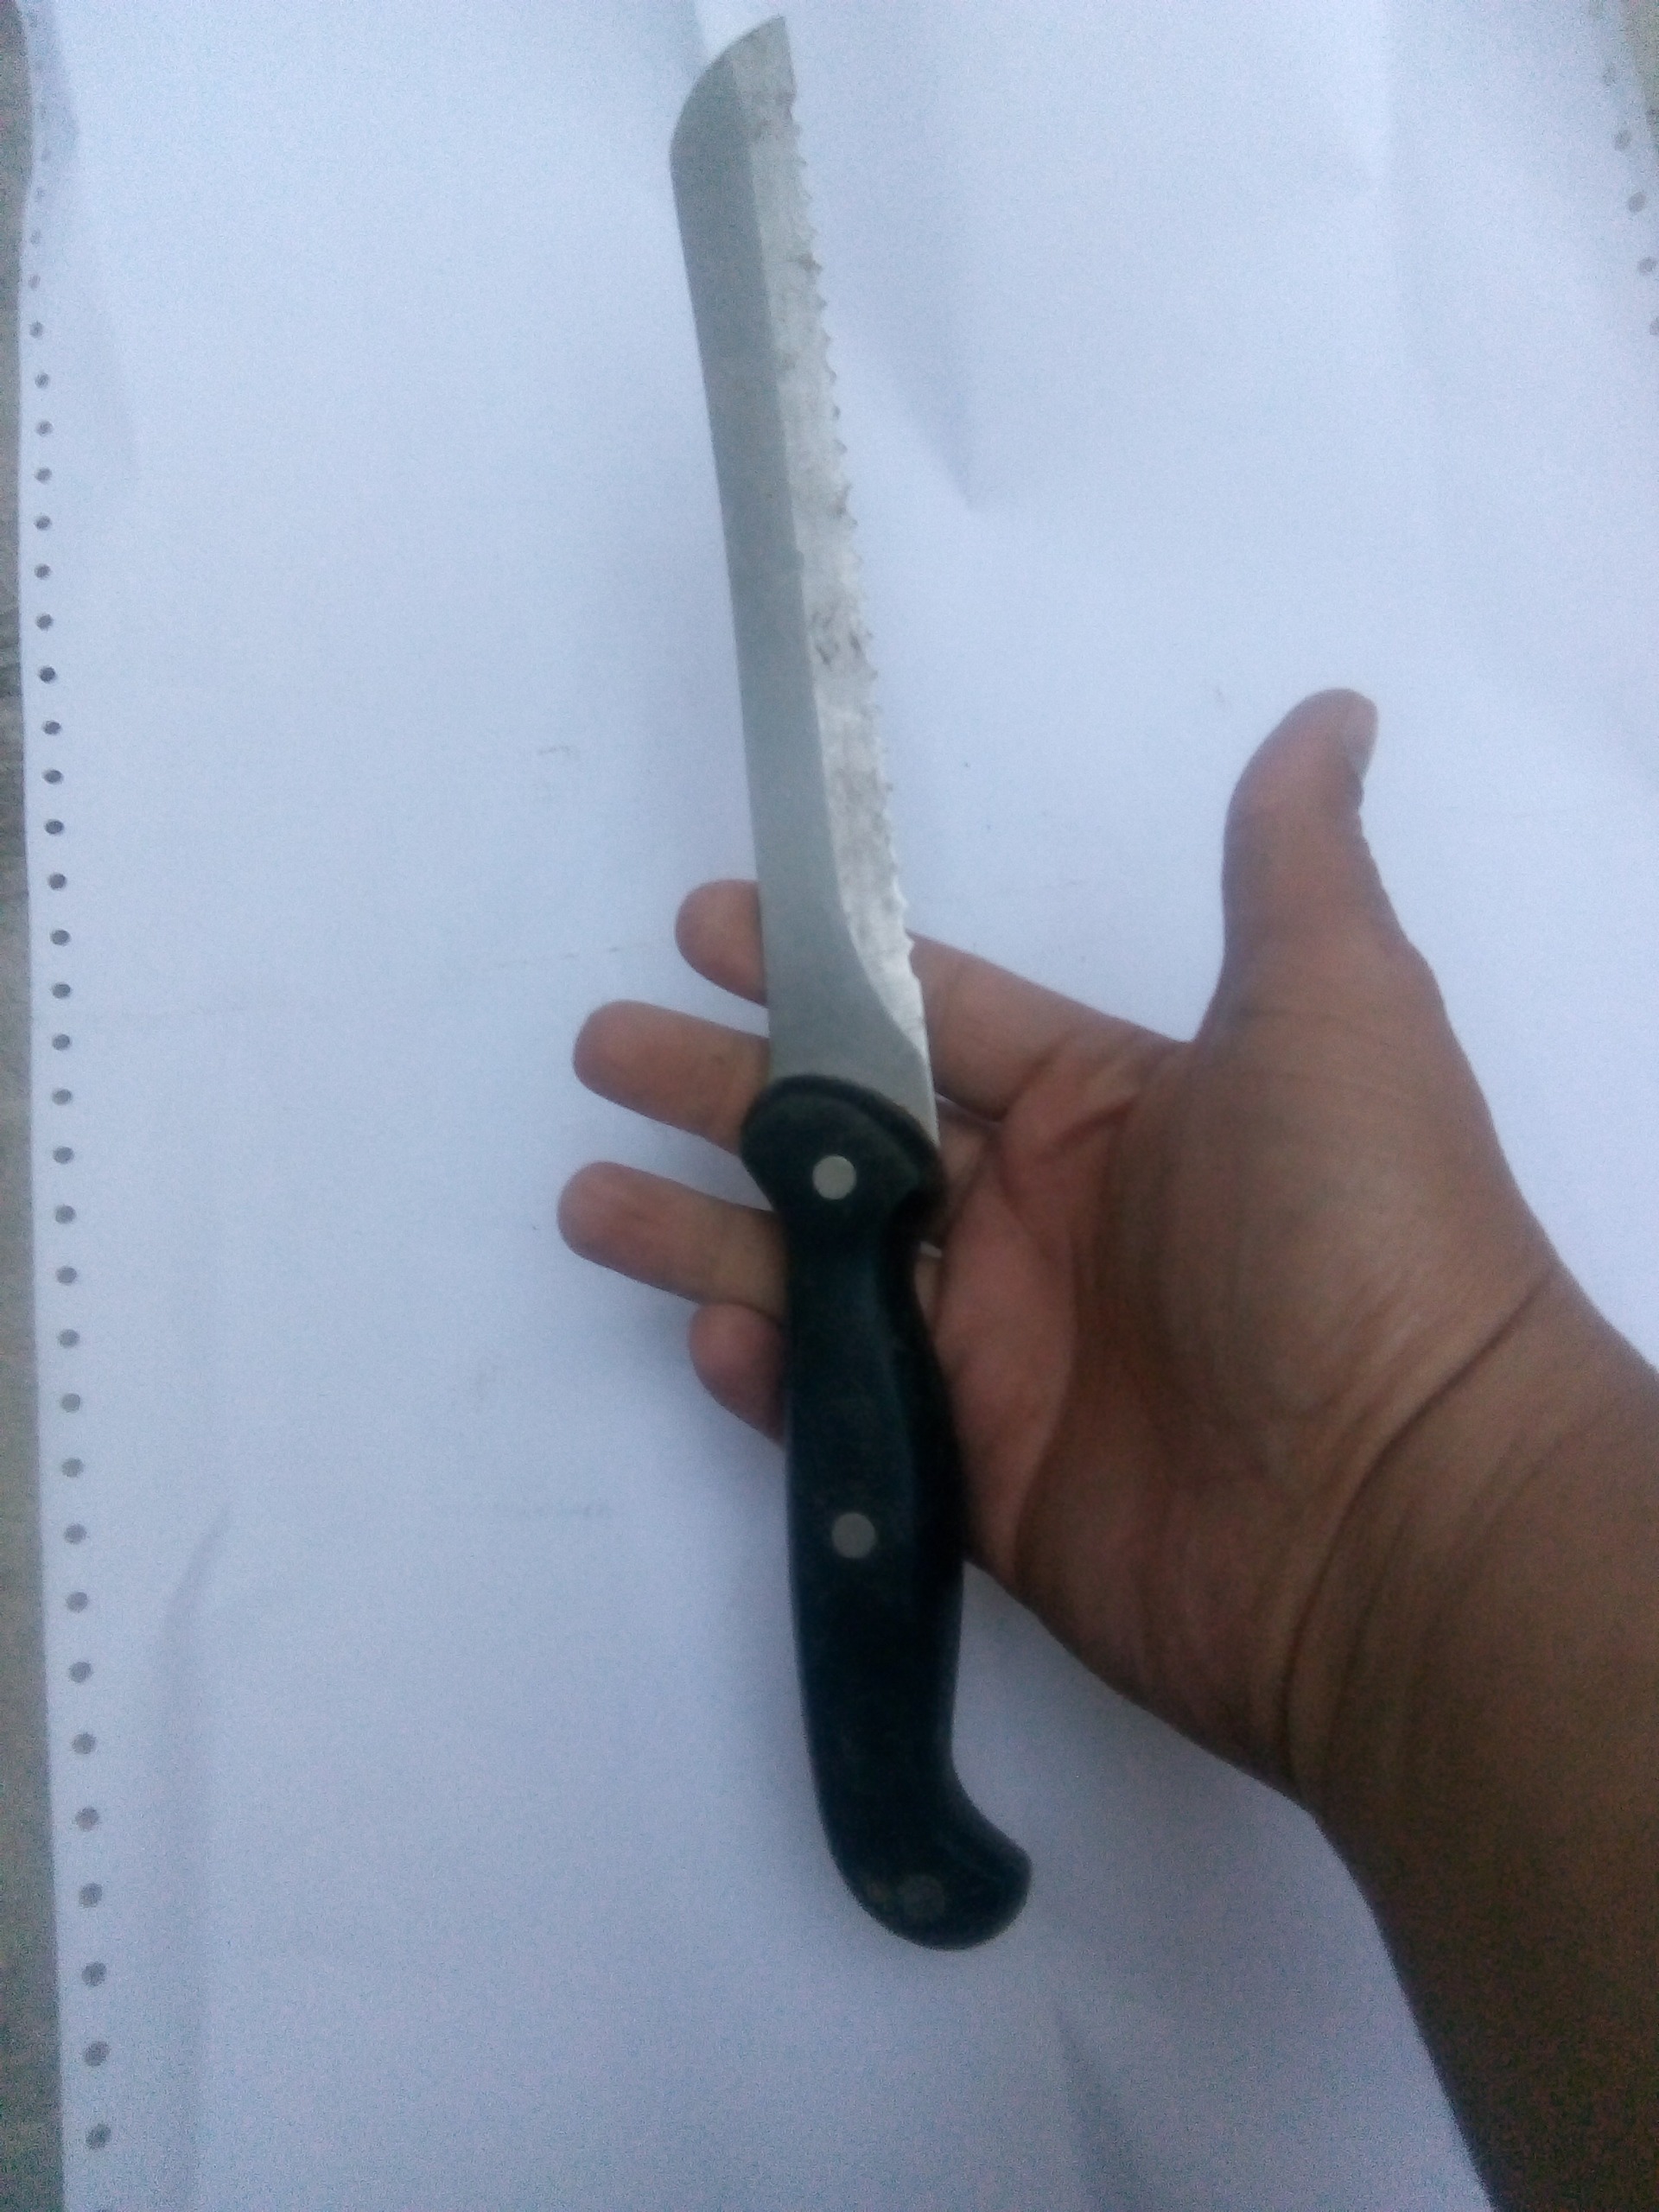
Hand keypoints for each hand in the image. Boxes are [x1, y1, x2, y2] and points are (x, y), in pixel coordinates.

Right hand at [559, 691, 1561, 1799]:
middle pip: (844, 1136)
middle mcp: (1042, 1219)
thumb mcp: (1334, 1009)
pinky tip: (706, 1330)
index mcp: (1107, 1106)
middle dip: (721, 1088)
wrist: (1398, 1511)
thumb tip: (1334, 711)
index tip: (702, 923)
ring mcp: (1003, 1352)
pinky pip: (844, 1410)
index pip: (931, 1016)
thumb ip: (1292, 863)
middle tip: (604, 1049)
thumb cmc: (1353, 1230)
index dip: (819, 969)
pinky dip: (771, 1373)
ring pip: (816, 1271)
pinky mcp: (981, 1477)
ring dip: (700, 1231)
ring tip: (587, 1197)